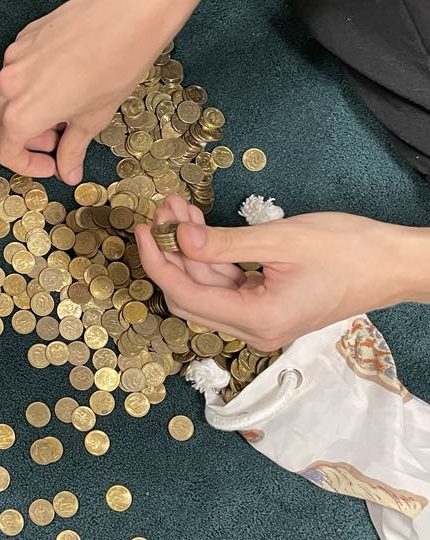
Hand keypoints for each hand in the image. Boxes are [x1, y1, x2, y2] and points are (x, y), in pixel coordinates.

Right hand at [0, 0, 192, 184]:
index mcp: (22, 112)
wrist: (129, 13)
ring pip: (5, 96)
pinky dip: (31, 84)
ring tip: (62, 107)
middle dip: (22, 139)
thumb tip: (67, 172)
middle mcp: (8, 84)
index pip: (5, 151)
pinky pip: (17, 69)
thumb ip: (72, 149)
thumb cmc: (116, 65)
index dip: (26, 166)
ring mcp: (14, 57)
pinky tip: (63, 79)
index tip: (49, 165)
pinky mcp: (25, 36)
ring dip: (25, 111)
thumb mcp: (93, 119)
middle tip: (56, 139)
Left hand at [134, 195, 429, 350]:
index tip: (144, 229)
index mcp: (256, 320)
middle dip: (171, 253)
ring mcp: (260, 322)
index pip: (185, 294)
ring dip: (190, 250)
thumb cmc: (349, 250)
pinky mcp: (267, 308)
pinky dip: (211, 256)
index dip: (157, 261)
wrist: (395, 264)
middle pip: (189, 296)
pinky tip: (199, 225)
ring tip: (179, 209)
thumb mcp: (280, 239)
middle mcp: (253, 330)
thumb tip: (178, 238)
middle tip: (162, 212)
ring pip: (206, 288)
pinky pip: (226, 285)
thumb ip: (223, 243)